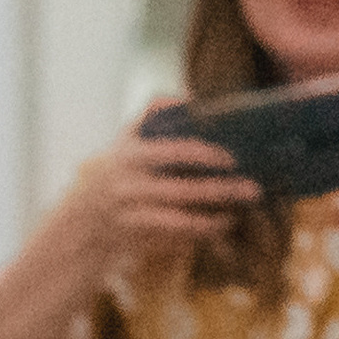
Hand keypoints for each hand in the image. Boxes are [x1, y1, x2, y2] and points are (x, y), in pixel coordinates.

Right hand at [66, 112, 258, 286]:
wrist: (85, 218)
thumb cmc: (117, 168)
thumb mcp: (127, 136)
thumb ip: (155, 111)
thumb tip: (193, 98)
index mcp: (131, 155)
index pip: (173, 152)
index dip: (204, 154)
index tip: (231, 157)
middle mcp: (130, 187)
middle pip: (183, 191)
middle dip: (221, 190)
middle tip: (252, 188)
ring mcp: (134, 217)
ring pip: (181, 222)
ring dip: (214, 219)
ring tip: (239, 211)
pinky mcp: (139, 240)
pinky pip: (176, 240)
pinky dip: (200, 234)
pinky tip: (221, 225)